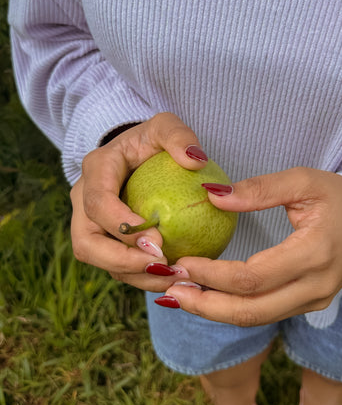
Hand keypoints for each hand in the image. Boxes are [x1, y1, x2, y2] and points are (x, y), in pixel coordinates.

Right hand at [70, 112, 207, 290]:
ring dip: (135, 276)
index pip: (97, 203)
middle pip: (87, 244)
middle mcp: (84, 200)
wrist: (137, 152)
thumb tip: (195, 161)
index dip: (122, 226)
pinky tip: (176, 279)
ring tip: (173, 279)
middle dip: (121, 262)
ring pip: (101, 262)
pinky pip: (119, 266)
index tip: (158, 240)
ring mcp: (91, 224)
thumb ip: (179, 136)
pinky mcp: (105, 241)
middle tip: (161, 266)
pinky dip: (144, 277)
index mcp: (96, 170)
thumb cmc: (152, 139)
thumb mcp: (166, 125)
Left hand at [161, 167, 341, 324]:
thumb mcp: (304, 180)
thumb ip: (259, 189)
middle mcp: (315, 286)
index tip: (181, 262)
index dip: (213, 274)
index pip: (253, 277)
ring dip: (214, 311)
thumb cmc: (340, 197)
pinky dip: (231, 309)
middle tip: (168, 291)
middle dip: (205, 305)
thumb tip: (211, 195)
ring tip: (178, 295)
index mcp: (315, 253)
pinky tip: (206, 296)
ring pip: (256, 319)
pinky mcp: (307, 306)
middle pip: (250, 310)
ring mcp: (313, 301)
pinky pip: (264, 314)